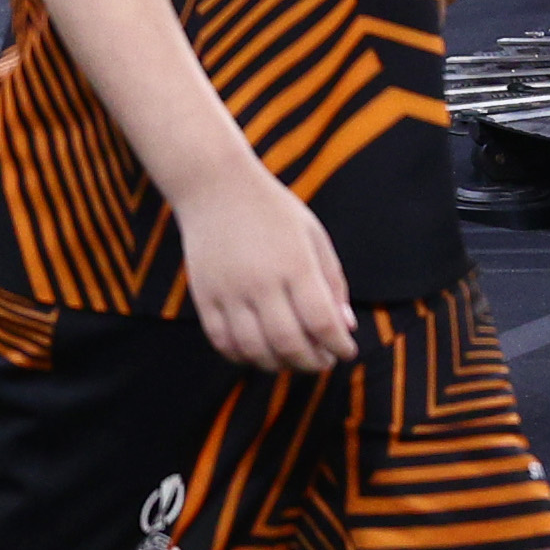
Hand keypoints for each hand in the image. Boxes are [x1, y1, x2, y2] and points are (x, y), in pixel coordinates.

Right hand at [174, 162, 360, 376]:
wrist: (214, 185)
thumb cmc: (272, 209)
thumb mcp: (313, 236)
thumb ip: (332, 282)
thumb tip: (345, 328)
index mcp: (295, 263)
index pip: (322, 322)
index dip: (339, 346)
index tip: (345, 351)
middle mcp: (261, 280)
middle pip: (289, 343)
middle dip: (313, 362)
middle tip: (322, 361)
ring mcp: (229, 290)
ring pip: (255, 349)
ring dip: (279, 365)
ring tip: (292, 359)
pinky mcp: (204, 295)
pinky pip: (223, 342)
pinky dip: (243, 356)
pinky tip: (259, 351)